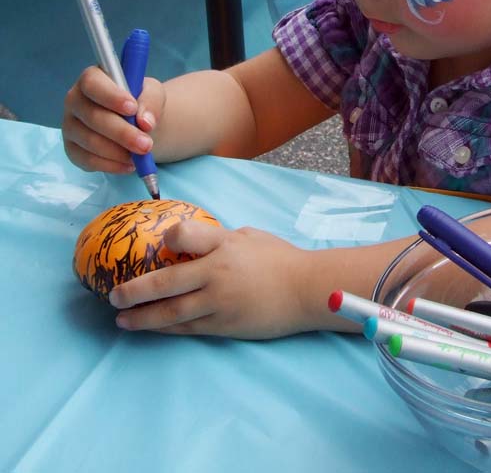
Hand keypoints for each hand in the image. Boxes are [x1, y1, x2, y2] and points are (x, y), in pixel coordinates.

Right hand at [62, 66, 165, 172]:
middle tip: (146, 144)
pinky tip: (129, 165)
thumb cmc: (140, 102)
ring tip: (142, 154)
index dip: (111, 96)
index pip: (92, 83)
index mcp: (92, 79)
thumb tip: (145, 123)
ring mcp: (70, 126)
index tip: (133, 108)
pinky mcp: (72, 149)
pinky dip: (111, 165)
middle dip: (122, 133)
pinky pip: (87, 160)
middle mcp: (75, 100)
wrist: (137, 123)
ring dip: (118, 151)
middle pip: (92, 117)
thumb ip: (151, 101)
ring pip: (90, 141)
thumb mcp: (153, 93)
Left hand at [109, 221, 312, 338]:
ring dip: (140, 317)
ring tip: (121, 319)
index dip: (166, 239)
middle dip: (133, 291)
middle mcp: (217, 272)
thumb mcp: (250, 236)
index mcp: (225, 243)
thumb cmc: (280, 258)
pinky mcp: (223, 325)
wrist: (305, 290)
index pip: (183, 235)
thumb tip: (195, 243)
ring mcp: (218, 302)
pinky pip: (186, 327)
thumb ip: (221, 239)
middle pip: (164, 282)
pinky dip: (164, 327)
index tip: (157, 244)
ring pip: (170, 312)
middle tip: (112, 297)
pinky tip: (150, 327)